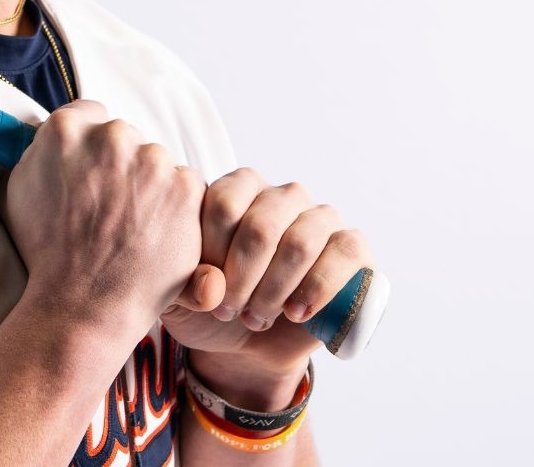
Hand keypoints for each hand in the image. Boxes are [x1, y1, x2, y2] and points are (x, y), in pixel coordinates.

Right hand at [0, 101, 205, 344]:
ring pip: (157, 163)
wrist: (84, 302)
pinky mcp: (186, 188)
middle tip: (110, 208)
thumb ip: (40, 153)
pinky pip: (186, 187)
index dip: (90, 147)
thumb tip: (50, 139)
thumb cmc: (48, 252)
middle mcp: (112, 137)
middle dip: (121, 167)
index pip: (90, 115)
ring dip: (150, 187)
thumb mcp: (19, 190)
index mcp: (67, 129)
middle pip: (125, 138)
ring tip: (132, 227)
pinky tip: (154, 235)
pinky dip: (176, 209)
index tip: (92, 171)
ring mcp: (153, 161)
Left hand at [162, 168, 372, 401]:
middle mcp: (281, 196)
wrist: (248, 343)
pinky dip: (318, 289)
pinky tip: (296, 312)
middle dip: (243, 278)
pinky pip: (345, 253)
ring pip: (300, 243)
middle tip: (228, 310)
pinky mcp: (352, 246)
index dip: (213, 253)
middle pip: (262, 226)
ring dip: (274, 290)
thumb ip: (184, 283)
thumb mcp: (182, 295)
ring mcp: (320, 218)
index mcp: (236, 190)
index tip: (206, 291)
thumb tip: (212, 284)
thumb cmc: (211, 306)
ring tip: (256, 318)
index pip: (224, 204)